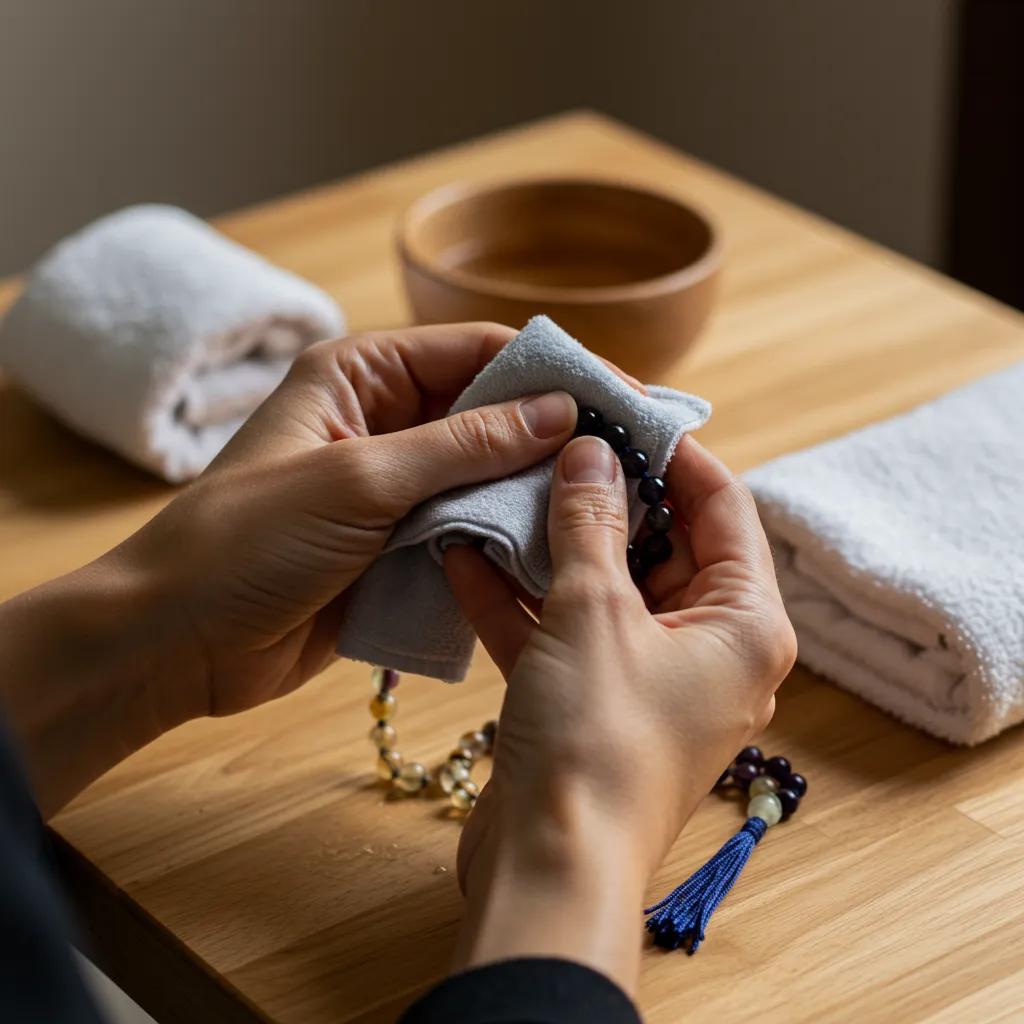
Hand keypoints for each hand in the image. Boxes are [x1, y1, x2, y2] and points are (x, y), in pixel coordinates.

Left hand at [0, 323, 580, 813]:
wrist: (177, 644)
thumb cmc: (245, 545)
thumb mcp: (360, 481)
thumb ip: (464, 445)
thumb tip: (560, 411)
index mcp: (359, 377)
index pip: (476, 353)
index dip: (551, 371)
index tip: (622, 397)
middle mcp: (381, 423)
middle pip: (488, 414)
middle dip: (552, 434)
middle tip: (629, 458)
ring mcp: (391, 488)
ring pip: (484, 476)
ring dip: (532, 491)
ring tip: (610, 508)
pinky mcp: (396, 546)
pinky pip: (466, 530)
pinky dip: (504, 538)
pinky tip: (554, 548)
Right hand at [443, 433, 795, 991]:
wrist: (548, 867)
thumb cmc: (597, 742)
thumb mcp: (594, 611)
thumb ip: (591, 522)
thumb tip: (592, 451)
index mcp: (744, 622)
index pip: (723, 507)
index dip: (674, 452)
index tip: (623, 408)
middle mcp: (708, 648)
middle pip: (662, 543)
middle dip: (603, 493)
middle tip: (553, 440)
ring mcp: (647, 676)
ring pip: (604, 586)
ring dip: (552, 543)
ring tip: (505, 484)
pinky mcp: (593, 701)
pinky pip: (563, 630)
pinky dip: (521, 597)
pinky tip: (465, 554)